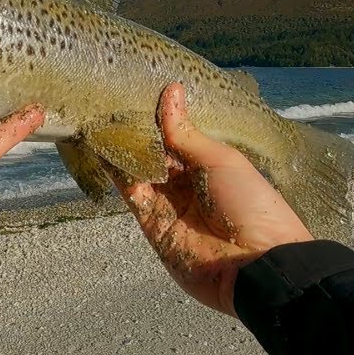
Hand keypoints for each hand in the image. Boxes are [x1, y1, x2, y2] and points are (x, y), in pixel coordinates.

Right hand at [110, 83, 313, 316]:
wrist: (254, 264)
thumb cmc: (249, 203)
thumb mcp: (221, 160)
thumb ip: (186, 133)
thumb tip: (171, 90)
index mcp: (209, 165)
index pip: (175, 136)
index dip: (157, 116)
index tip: (135, 89)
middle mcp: (185, 183)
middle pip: (153, 152)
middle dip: (134, 129)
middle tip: (109, 98)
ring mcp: (166, 203)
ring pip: (137, 169)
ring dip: (120, 146)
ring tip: (99, 115)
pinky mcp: (149, 222)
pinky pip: (130, 192)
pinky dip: (116, 170)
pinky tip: (101, 144)